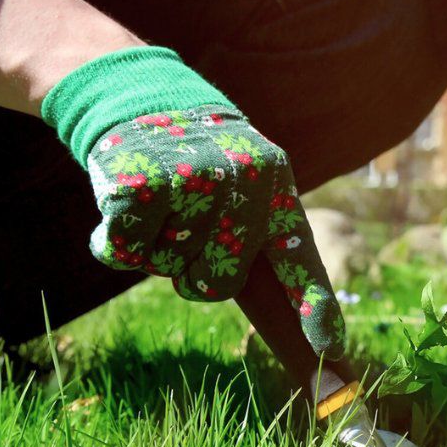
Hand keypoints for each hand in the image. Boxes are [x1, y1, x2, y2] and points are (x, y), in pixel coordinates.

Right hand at [42, 47, 343, 357]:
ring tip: (158, 204)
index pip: (299, 256)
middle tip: (183, 232)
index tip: (331, 347)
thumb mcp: (241, 182)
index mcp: (275, 185)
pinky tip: (124, 203)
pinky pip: (127, 252)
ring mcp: (193, 180)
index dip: (314, 304)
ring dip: (153, 249)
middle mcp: (241, 180)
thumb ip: (254, 238)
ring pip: (168, 267)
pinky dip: (115, 242)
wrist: (141, 98)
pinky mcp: (143, 184)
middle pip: (219, 284)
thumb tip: (257, 310)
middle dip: (194, 276)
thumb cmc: (196, 161)